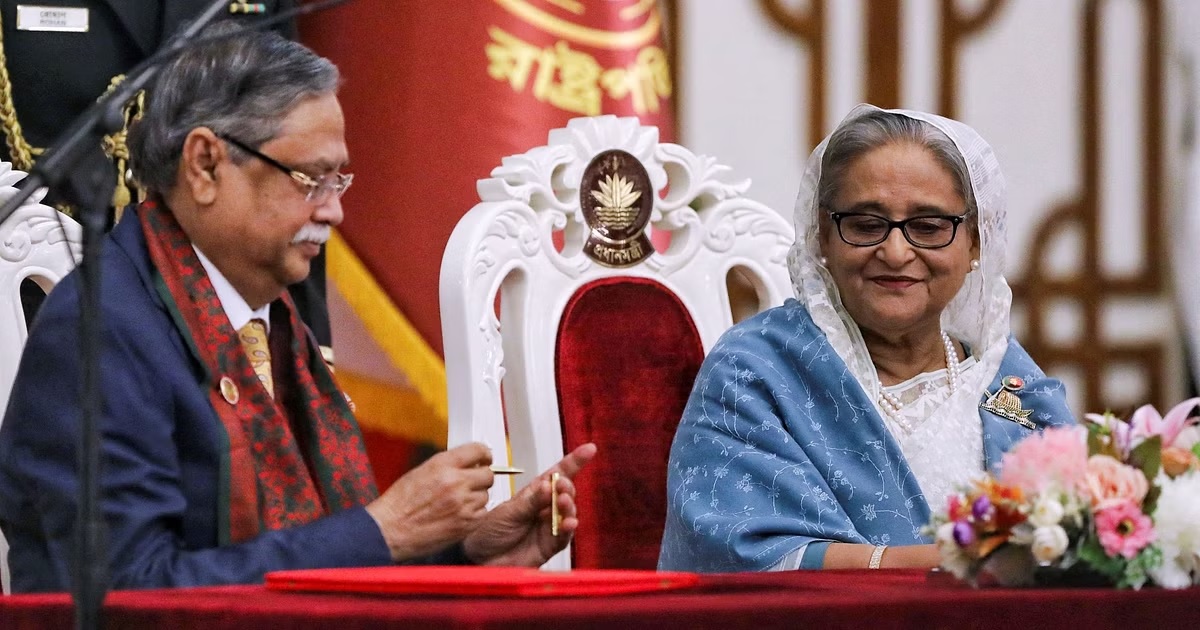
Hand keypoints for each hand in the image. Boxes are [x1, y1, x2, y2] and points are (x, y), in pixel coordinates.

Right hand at [365, 442, 493, 560]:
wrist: (390, 530)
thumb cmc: (400, 503)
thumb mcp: (422, 471)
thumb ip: (447, 465)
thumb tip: (468, 463)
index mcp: (443, 465)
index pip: (478, 451)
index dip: (484, 455)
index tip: (485, 459)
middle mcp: (455, 482)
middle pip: (488, 474)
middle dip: (481, 478)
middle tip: (472, 483)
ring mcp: (463, 504)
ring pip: (485, 495)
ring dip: (476, 498)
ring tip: (458, 503)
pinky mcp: (466, 523)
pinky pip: (482, 513)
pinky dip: (474, 514)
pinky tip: (459, 514)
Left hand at [463, 443, 596, 566]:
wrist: (480, 560)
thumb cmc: (489, 532)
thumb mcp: (508, 512)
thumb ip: (531, 502)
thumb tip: (548, 485)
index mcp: (533, 494)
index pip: (557, 474)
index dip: (574, 462)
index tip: (589, 449)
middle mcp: (544, 508)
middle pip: (565, 492)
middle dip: (567, 486)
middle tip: (560, 486)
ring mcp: (549, 526)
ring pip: (568, 512)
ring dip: (568, 505)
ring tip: (562, 501)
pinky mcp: (550, 545)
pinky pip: (565, 536)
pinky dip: (568, 528)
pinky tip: (568, 523)